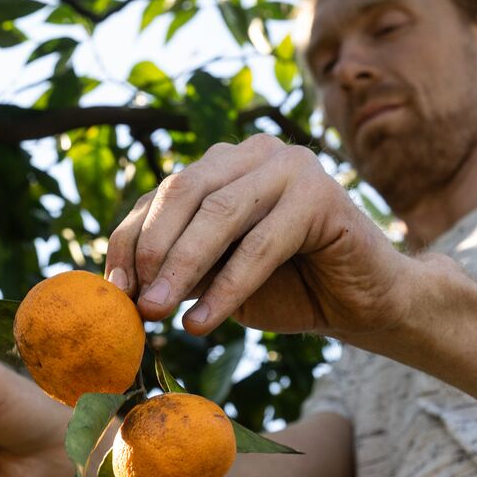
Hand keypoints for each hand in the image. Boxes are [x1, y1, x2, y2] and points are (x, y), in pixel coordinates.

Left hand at [105, 133, 410, 336]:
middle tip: (135, 303)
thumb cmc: (288, 288)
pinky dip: (226, 286)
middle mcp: (253, 153)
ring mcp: (290, 165)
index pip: (161, 195)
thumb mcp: (216, 276)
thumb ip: (177, 266)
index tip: (112, 289)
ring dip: (182, 267)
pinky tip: (202, 322)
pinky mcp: (321, 194)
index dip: (130, 240)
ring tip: (158, 313)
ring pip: (220, 213)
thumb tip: (119, 284)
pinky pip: (261, 243)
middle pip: (184, 192)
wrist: (364, 303)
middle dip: (153, 250)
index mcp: (223, 165)